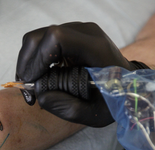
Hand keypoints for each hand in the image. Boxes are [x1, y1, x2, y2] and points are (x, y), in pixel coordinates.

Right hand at [16, 22, 148, 126]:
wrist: (128, 83)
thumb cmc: (114, 98)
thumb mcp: (96, 113)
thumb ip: (68, 108)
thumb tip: (40, 97)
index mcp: (95, 47)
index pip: (56, 38)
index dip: (37, 59)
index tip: (33, 82)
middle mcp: (84, 32)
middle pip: (40, 36)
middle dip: (26, 63)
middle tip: (28, 89)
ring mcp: (75, 31)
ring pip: (37, 39)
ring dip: (28, 63)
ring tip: (32, 85)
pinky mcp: (68, 35)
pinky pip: (42, 42)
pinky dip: (34, 60)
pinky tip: (38, 77)